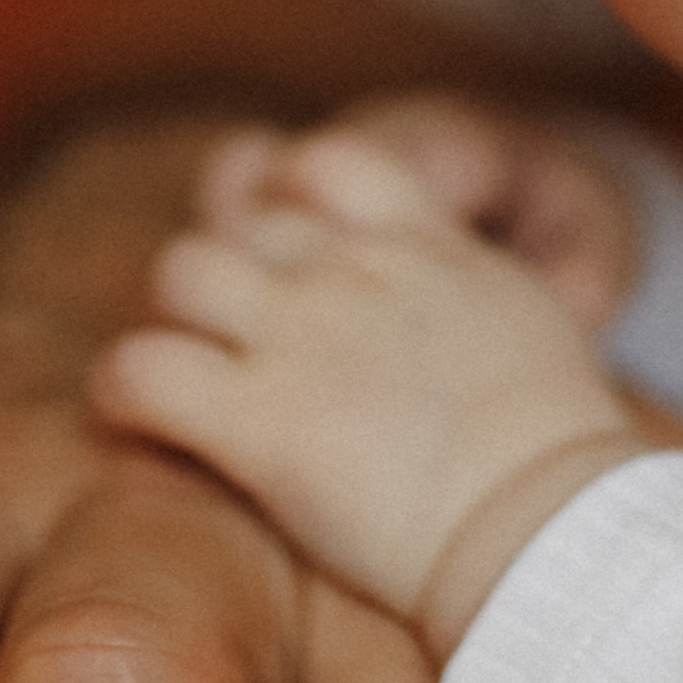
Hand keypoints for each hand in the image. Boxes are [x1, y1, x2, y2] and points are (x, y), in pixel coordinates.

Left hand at [99, 126, 644, 650]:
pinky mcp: (257, 421)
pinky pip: (139, 369)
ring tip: (186, 375)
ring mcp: (302, 335)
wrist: (549, 520)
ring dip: (173, 318)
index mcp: (426, 242)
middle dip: (224, 269)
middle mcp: (355, 268)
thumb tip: (467, 285)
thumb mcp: (529, 319)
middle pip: (239, 219)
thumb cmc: (558, 450)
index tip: (280, 242)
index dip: (285, 191)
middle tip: (230, 340)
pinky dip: (124, 391)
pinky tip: (144, 423)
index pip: (328, 162)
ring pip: (179, 271)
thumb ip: (469, 283)